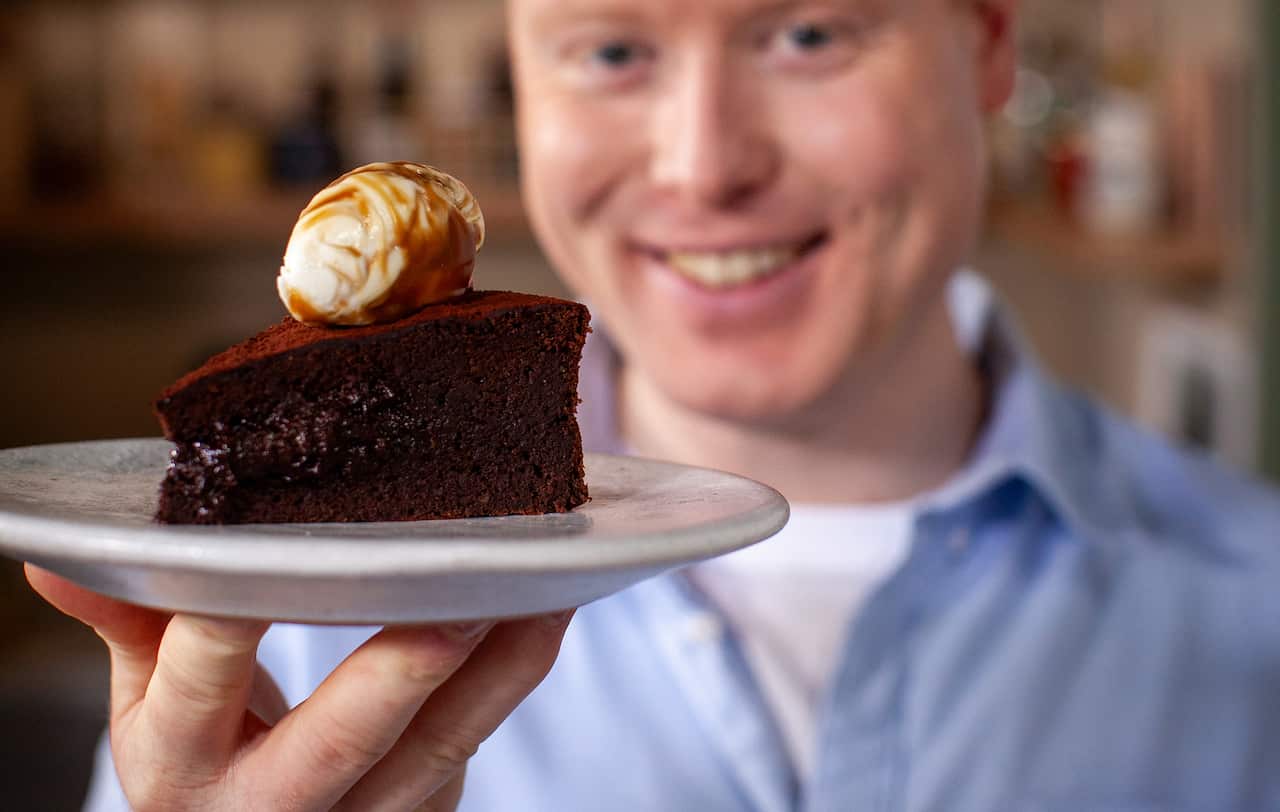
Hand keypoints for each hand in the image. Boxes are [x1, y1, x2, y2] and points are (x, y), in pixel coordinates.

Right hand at [26, 565, 572, 811]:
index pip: (201, 683)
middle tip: (455, 597)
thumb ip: (129, 624)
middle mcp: (277, 802)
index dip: (226, 625)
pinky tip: (551, 606)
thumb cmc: (201, 756)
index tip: (262, 551)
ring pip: (440, 743)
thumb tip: (56, 558)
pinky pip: (477, 737)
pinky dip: (517, 672)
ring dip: (498, 664)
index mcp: (184, 763)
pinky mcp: (425, 804)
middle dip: (401, 668)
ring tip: (543, 584)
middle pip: (344, 738)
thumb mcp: (149, 703)